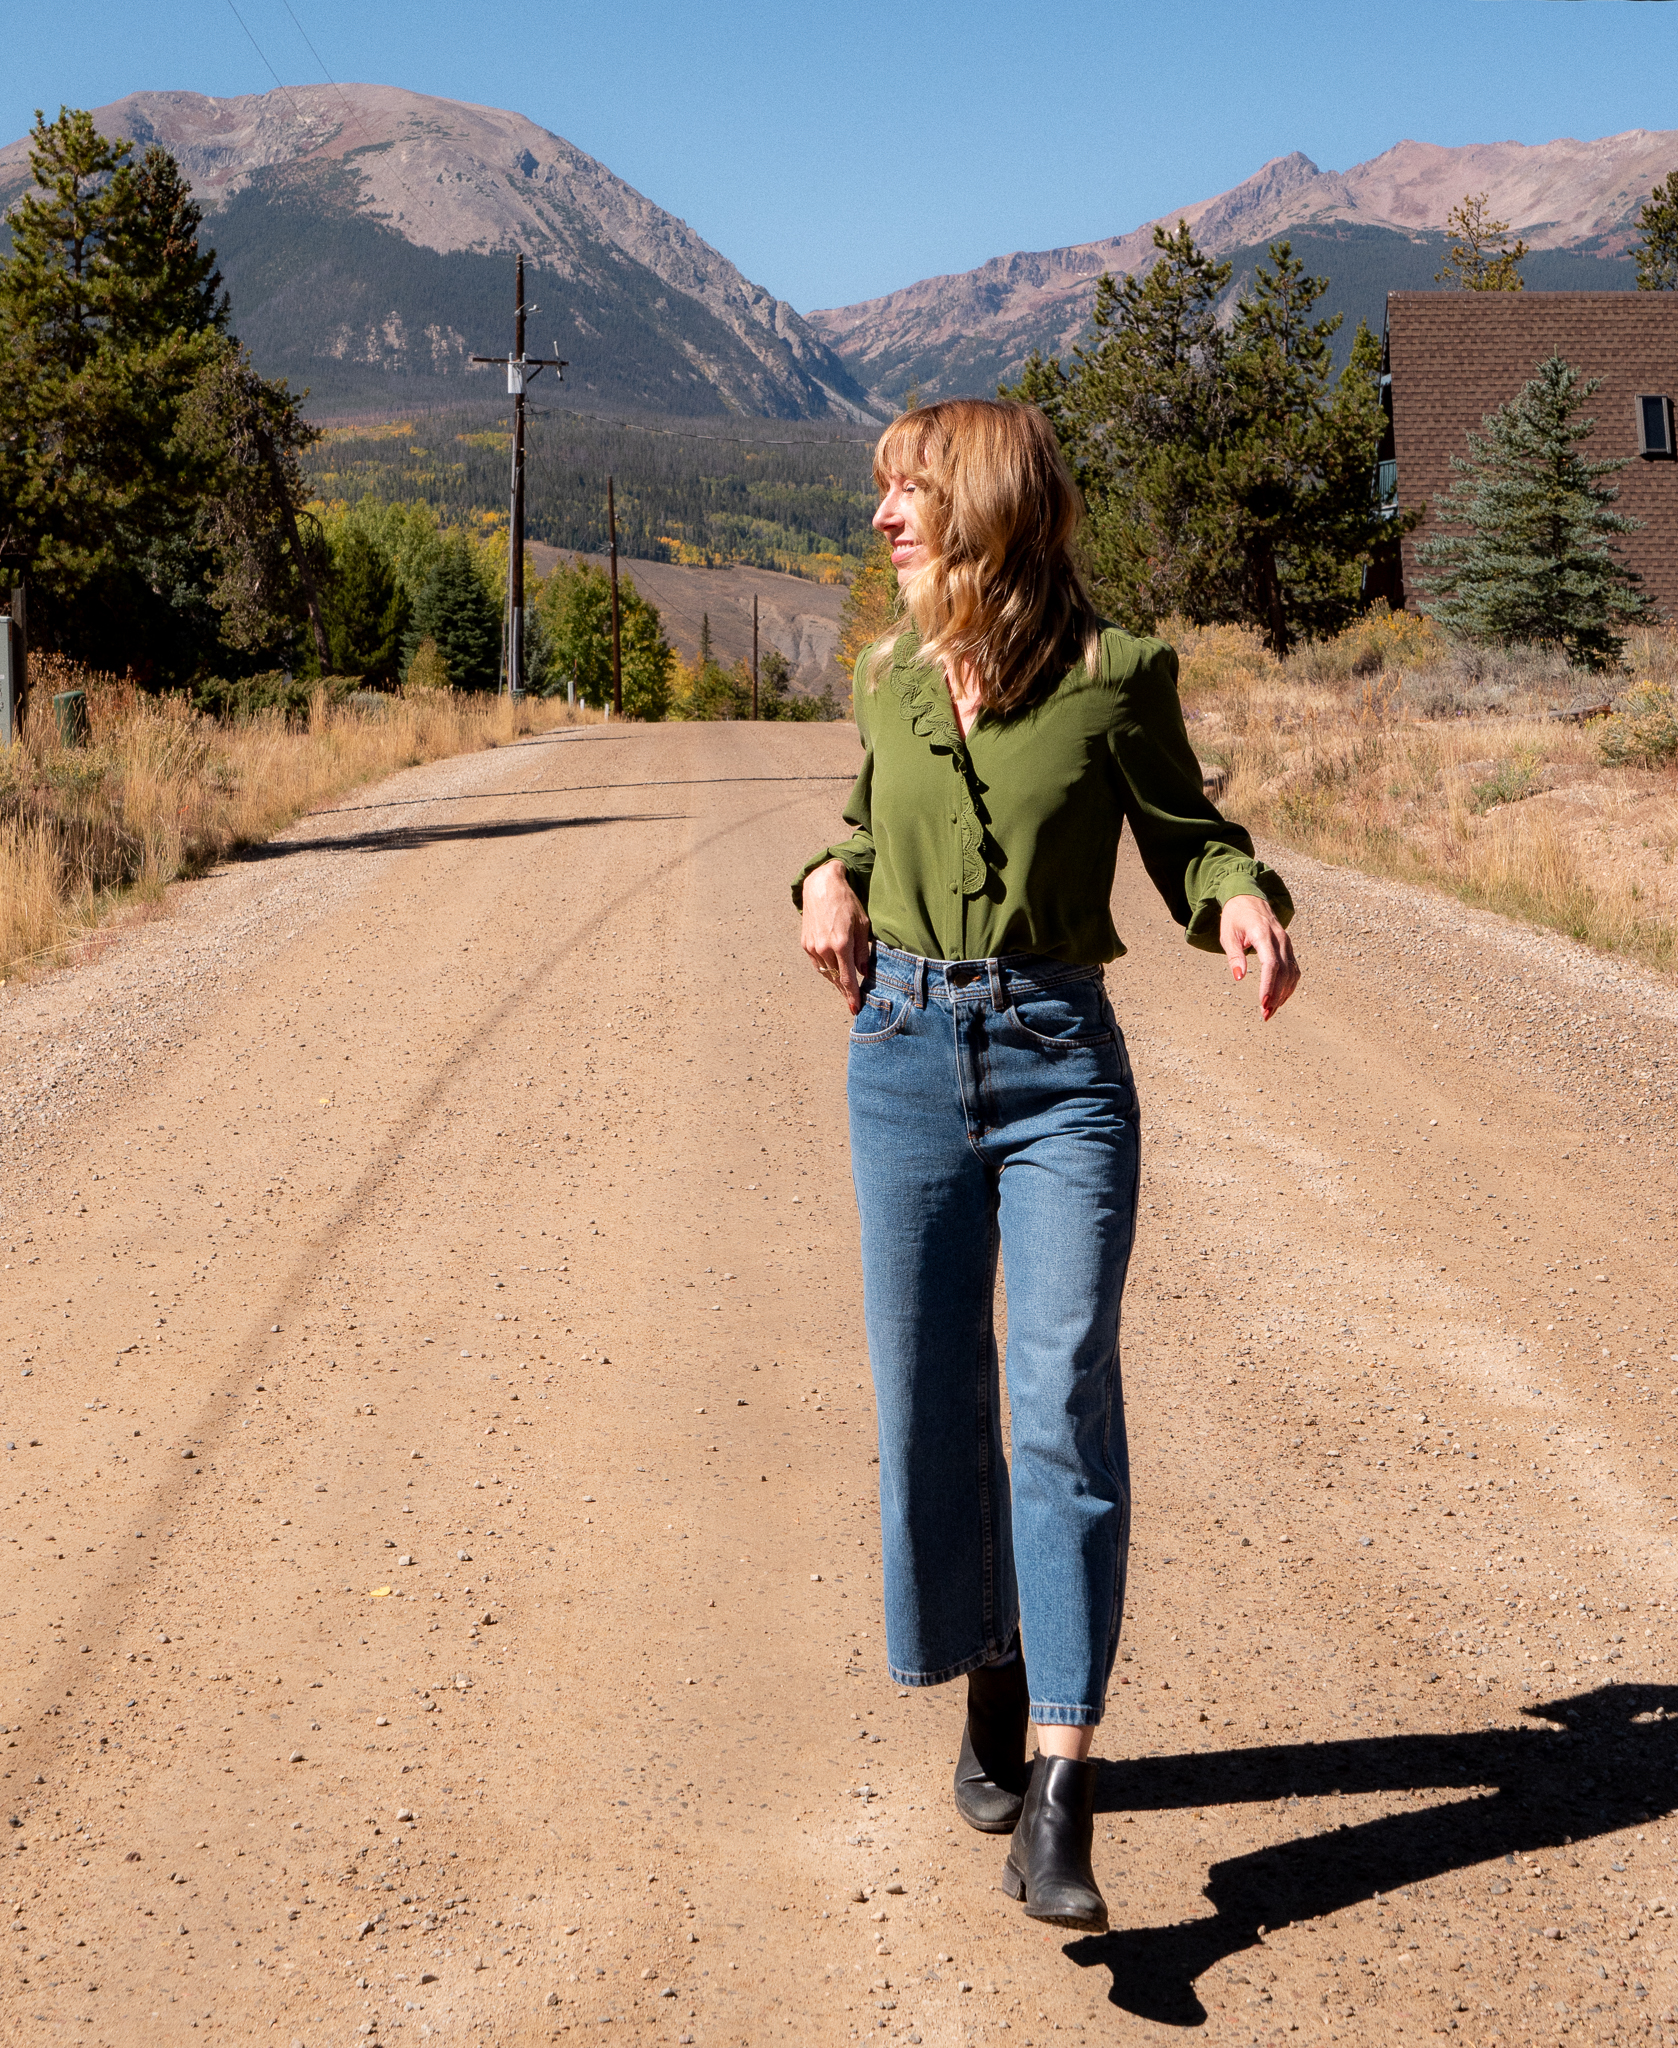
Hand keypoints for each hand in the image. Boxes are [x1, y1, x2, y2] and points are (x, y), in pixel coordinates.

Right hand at [801, 860, 871, 1013]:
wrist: (821, 885)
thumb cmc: (846, 902)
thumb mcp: (862, 924)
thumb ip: (862, 951)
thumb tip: (863, 971)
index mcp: (840, 943)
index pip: (847, 978)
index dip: (852, 995)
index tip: (855, 1009)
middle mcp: (824, 948)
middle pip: (835, 979)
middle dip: (845, 992)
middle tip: (853, 1004)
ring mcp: (812, 946)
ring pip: (825, 973)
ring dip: (836, 983)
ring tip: (846, 991)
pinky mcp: (805, 943)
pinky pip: (817, 964)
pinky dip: (826, 971)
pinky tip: (834, 974)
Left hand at [1219, 895, 1299, 1021]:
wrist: (1248, 898)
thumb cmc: (1235, 917)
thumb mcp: (1227, 935)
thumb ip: (1234, 956)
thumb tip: (1239, 977)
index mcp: (1263, 934)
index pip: (1271, 963)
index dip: (1268, 985)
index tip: (1263, 1002)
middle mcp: (1280, 939)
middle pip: (1284, 972)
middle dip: (1276, 995)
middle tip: (1265, 1014)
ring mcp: (1287, 943)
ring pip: (1292, 973)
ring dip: (1283, 995)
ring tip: (1270, 1012)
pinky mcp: (1288, 948)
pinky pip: (1293, 970)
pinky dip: (1288, 986)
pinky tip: (1279, 999)